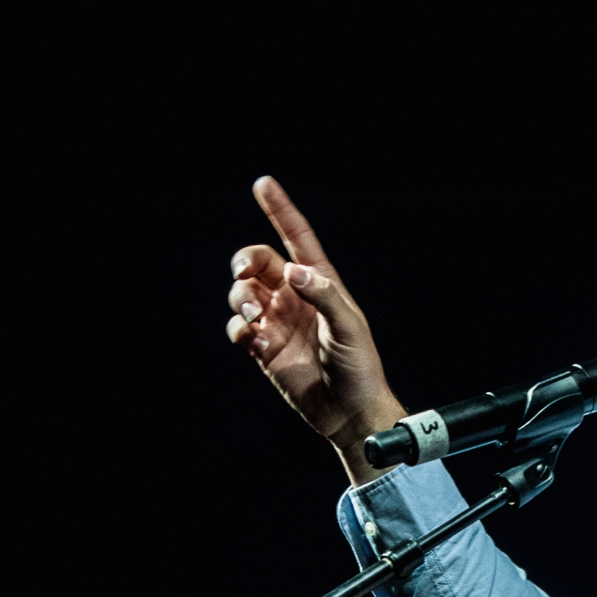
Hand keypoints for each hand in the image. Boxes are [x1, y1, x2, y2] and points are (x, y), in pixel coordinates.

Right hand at [226, 177, 403, 484]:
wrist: (348, 412)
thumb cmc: (360, 367)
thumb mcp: (349, 327)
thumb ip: (324, 296)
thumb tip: (294, 272)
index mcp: (320, 283)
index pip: (296, 238)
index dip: (280, 210)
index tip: (263, 183)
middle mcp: (295, 297)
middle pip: (257, 262)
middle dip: (244, 261)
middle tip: (245, 273)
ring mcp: (277, 322)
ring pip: (243, 293)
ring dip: (239, 297)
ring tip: (254, 316)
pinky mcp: (264, 349)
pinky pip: (238, 329)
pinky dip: (237, 328)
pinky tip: (250, 338)